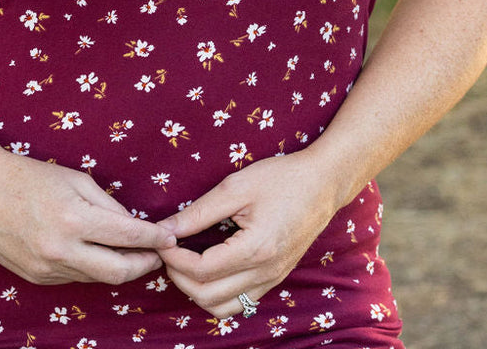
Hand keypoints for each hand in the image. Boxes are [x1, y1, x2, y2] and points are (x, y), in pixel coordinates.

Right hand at [0, 152, 176, 285]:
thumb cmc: (31, 176)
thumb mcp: (76, 180)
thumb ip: (108, 205)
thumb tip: (134, 226)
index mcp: (75, 219)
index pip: (128, 237)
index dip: (154, 239)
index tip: (169, 238)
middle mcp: (62, 250)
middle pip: (118, 272)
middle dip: (144, 265)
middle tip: (157, 255)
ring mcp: (47, 268)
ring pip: (96, 277)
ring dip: (118, 267)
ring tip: (131, 254)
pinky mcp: (37, 278)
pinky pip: (74, 277)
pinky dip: (91, 267)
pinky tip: (96, 253)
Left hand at [156, 153, 334, 317]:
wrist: (323, 183)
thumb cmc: (281, 178)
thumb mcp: (236, 187)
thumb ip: (199, 212)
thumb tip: (167, 229)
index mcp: (256, 249)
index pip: (202, 270)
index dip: (175, 259)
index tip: (163, 241)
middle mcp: (266, 272)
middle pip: (208, 296)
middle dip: (180, 278)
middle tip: (168, 253)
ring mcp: (273, 279)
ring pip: (224, 308)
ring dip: (197, 292)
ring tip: (185, 264)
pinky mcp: (276, 278)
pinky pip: (240, 302)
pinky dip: (217, 295)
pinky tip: (208, 269)